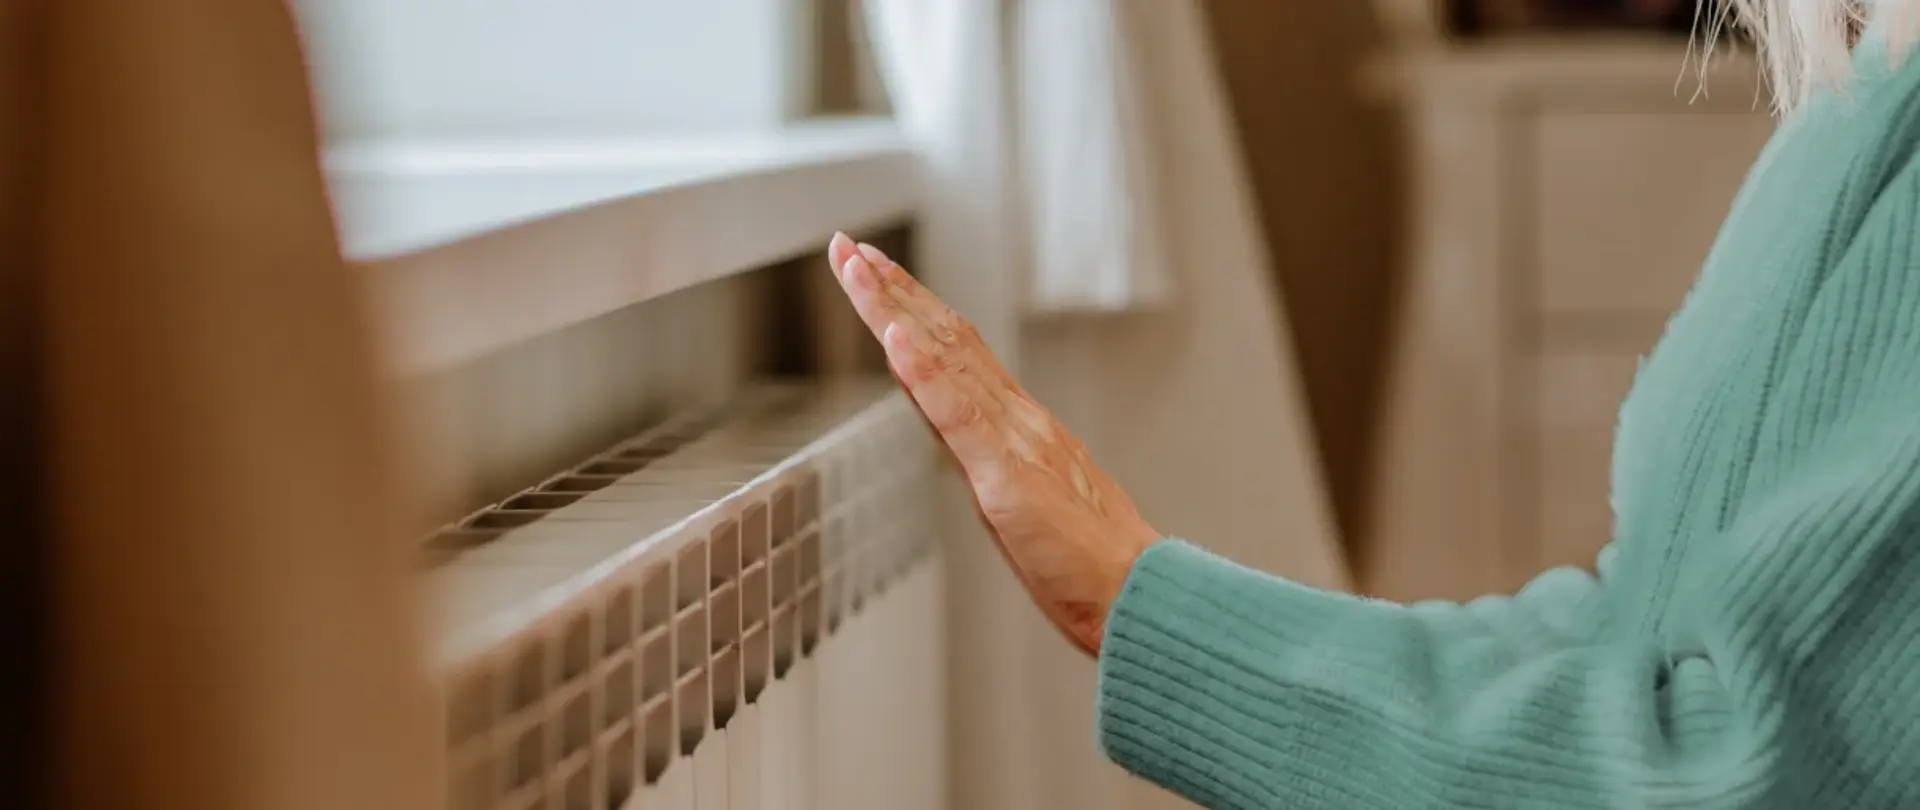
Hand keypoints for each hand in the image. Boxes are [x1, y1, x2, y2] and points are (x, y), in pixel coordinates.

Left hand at [825, 234, 1159, 654]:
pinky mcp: (1007, 476)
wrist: (1139, 596)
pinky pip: (958, 415)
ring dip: (895, 310)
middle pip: (945, 339)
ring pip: (945, 359)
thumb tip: (965, 445)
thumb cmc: (1088, 565)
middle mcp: (1016, 419)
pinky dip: (924, 371)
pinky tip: (895, 337)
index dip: (914, 310)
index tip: (877, 274)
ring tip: (859, 268)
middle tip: (849, 248)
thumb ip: (996, 467)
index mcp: (1019, 427)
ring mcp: (1012, 442)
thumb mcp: (1029, 504)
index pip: (956, 353)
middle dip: (892, 291)